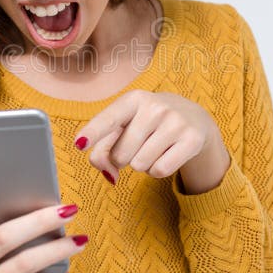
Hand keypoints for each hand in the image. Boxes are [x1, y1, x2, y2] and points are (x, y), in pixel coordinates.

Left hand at [73, 90, 230, 193]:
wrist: (193, 118)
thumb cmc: (147, 123)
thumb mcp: (124, 126)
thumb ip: (104, 148)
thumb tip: (108, 174)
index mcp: (133, 99)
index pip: (109, 119)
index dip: (93, 132)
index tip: (79, 144)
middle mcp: (155, 107)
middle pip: (121, 155)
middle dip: (123, 158)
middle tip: (137, 145)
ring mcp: (175, 122)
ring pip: (140, 165)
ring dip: (142, 165)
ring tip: (153, 148)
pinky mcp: (192, 139)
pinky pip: (159, 171)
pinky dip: (157, 171)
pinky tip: (165, 155)